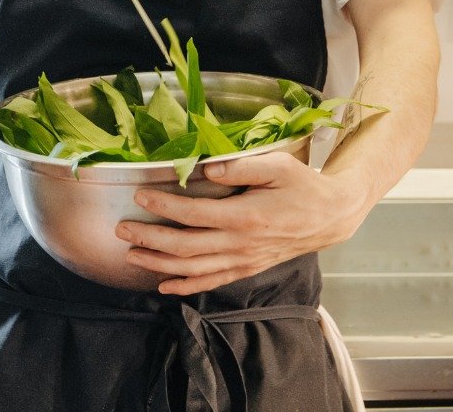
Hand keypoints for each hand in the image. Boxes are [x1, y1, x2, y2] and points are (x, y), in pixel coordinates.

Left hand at [115, 152, 369, 294]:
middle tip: (122, 229)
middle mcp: (240, 244)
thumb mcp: (279, 165)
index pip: (194, 214)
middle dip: (149, 238)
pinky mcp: (247, 268)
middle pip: (185, 246)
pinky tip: (164, 284)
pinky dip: (185, 286)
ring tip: (132, 253)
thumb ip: (242, 167)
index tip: (140, 195)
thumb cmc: (304, 185)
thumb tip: (207, 169)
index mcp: (245, 216)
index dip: (164, 206)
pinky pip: (211, 282)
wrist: (330, 215)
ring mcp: (243, 261)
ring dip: (159, 263)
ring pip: (193, 269)